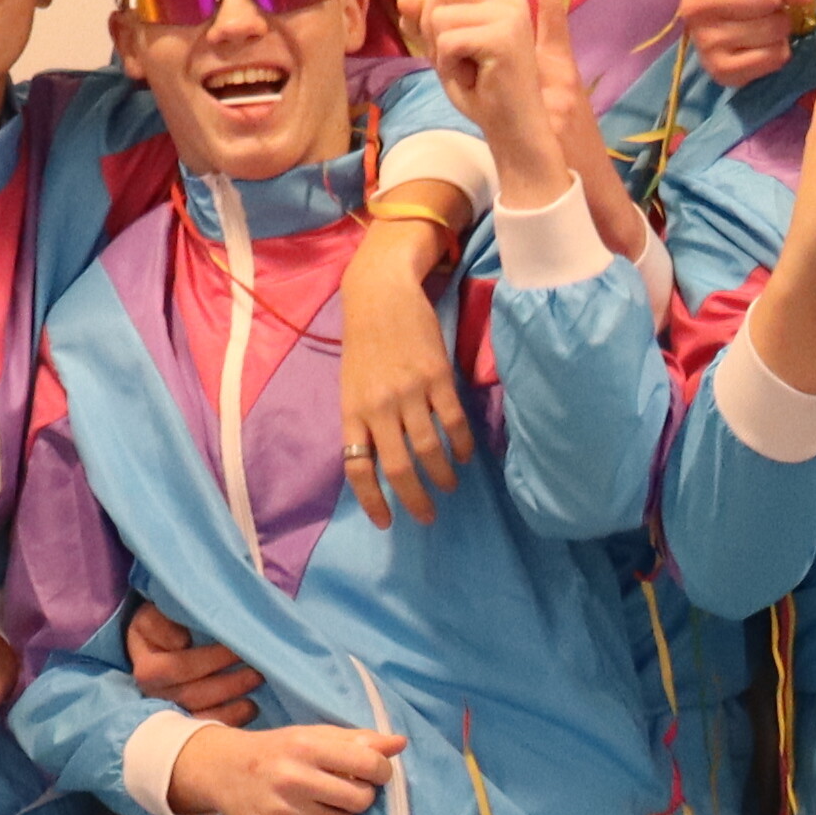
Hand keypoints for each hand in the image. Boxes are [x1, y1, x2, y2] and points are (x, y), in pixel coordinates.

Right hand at [122, 600, 260, 724]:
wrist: (160, 642)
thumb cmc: (163, 624)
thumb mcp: (155, 615)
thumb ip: (162, 623)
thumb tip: (181, 642)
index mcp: (147, 668)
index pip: (177, 668)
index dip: (209, 659)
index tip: (235, 645)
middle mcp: (156, 696)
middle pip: (193, 695)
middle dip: (228, 683)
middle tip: (258, 669)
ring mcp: (172, 712)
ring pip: (202, 716)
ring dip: (233, 703)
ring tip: (258, 682)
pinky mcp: (187, 725)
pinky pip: (209, 728)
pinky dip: (232, 720)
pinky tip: (252, 707)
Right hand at [165, 715, 404, 814]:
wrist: (224, 770)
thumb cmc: (280, 751)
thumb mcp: (315, 736)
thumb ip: (359, 740)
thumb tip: (400, 743)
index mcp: (307, 746)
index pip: (369, 764)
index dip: (381, 772)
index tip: (373, 774)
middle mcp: (293, 778)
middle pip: (360, 800)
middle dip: (360, 797)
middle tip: (345, 791)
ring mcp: (281, 810)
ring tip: (324, 806)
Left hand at [338, 215, 469, 524]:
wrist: (381, 293)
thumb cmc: (364, 342)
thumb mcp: (352, 385)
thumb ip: (363, 423)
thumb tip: (378, 465)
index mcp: (352, 411)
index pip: (358, 468)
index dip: (371, 500)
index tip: (386, 522)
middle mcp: (379, 406)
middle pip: (398, 468)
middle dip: (415, 500)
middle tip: (428, 516)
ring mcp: (410, 392)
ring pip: (429, 449)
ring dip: (442, 475)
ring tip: (449, 486)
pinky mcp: (437, 376)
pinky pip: (453, 422)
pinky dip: (460, 445)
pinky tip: (463, 455)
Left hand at [416, 0, 576, 195]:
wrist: (516, 128)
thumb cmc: (486, 93)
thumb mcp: (447, 54)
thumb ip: (429, 22)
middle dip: (434, 26)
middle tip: (460, 57)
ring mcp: (510, 12)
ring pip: (438, 12)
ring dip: (440, 49)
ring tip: (469, 68)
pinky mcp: (504, 33)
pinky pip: (447, 37)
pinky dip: (449, 64)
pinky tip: (476, 77)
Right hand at [679, 0, 815, 82]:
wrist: (722, 33)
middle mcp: (695, 4)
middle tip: (763, 3)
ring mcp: (705, 40)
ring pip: (775, 28)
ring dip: (780, 27)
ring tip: (761, 25)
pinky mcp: (720, 71)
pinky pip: (774, 56)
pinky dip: (778, 52)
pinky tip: (759, 47)